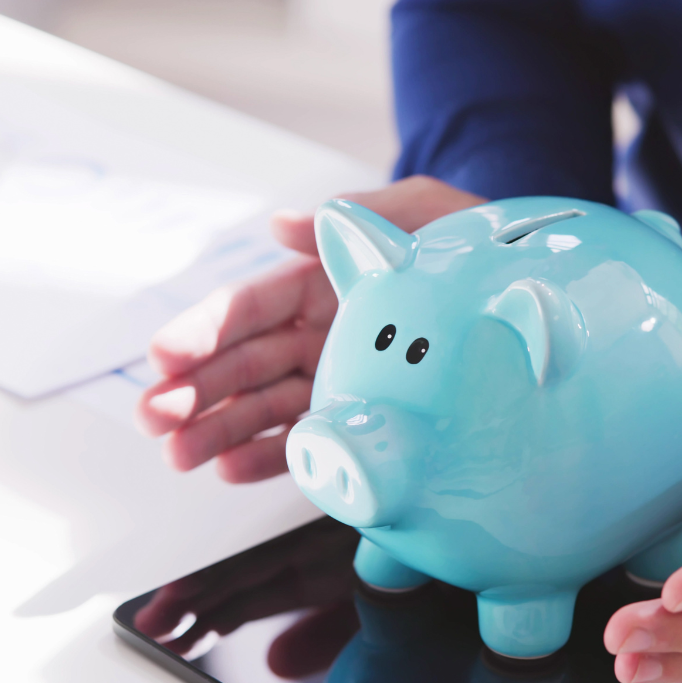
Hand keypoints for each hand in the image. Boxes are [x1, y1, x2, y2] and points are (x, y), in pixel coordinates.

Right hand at [136, 175, 486, 481]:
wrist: (528, 294)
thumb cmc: (472, 245)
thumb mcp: (432, 211)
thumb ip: (367, 212)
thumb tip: (284, 224)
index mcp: (323, 281)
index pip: (252, 307)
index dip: (205, 330)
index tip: (165, 355)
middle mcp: (319, 332)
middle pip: (243, 363)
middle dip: (194, 389)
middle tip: (153, 417)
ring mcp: (332, 378)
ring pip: (261, 406)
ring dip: (216, 430)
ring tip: (178, 455)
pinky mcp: (354, 418)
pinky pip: (302, 439)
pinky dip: (265, 456)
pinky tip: (228, 471)